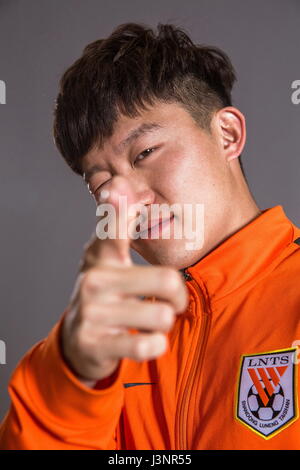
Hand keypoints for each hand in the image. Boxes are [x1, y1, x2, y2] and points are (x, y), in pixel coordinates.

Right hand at [60, 176, 187, 385]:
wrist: (80, 341)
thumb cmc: (105, 291)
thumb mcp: (107, 257)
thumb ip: (117, 222)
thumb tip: (119, 181)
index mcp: (100, 255)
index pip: (111, 227)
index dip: (118, 207)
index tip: (119, 182)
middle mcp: (93, 280)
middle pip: (167, 281)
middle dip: (178, 296)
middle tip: (172, 301)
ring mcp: (93, 313)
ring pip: (161, 317)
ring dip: (163, 323)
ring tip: (149, 320)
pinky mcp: (96, 344)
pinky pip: (148, 345)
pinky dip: (155, 344)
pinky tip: (143, 340)